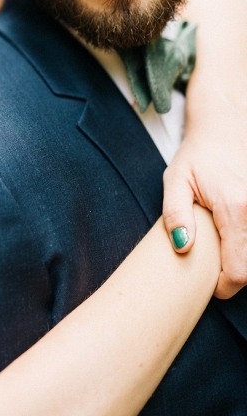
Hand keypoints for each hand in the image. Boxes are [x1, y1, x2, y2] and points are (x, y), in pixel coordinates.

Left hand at [163, 97, 246, 298]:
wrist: (225, 128)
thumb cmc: (197, 156)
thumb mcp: (176, 181)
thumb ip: (175, 214)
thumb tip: (182, 247)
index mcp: (237, 210)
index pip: (239, 272)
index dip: (223, 287)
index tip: (208, 286)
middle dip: (234, 275)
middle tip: (212, 267)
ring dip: (243, 259)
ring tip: (224, 248)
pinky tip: (236, 235)